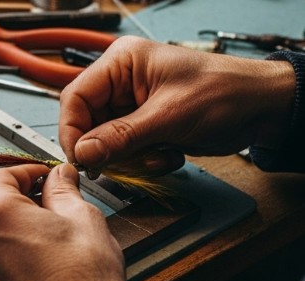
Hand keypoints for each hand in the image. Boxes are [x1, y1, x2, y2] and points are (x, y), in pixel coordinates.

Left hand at [0, 163, 128, 280]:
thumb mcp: (82, 218)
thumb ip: (62, 190)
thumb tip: (59, 177)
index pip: (0, 176)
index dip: (27, 173)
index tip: (45, 177)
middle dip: (17, 203)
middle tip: (49, 207)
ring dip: (9, 232)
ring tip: (45, 241)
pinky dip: (4, 260)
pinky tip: (34, 266)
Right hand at [59, 36, 295, 171]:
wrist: (262, 110)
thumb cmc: (225, 92)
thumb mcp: (168, 116)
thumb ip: (121, 136)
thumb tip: (84, 152)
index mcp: (122, 63)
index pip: (75, 98)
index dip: (73, 131)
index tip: (81, 158)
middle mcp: (122, 83)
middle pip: (87, 125)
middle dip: (108, 149)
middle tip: (124, 162)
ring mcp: (132, 107)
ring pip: (106, 144)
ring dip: (130, 158)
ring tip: (159, 153)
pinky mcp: (144, 128)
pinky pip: (125, 153)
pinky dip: (144, 161)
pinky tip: (168, 153)